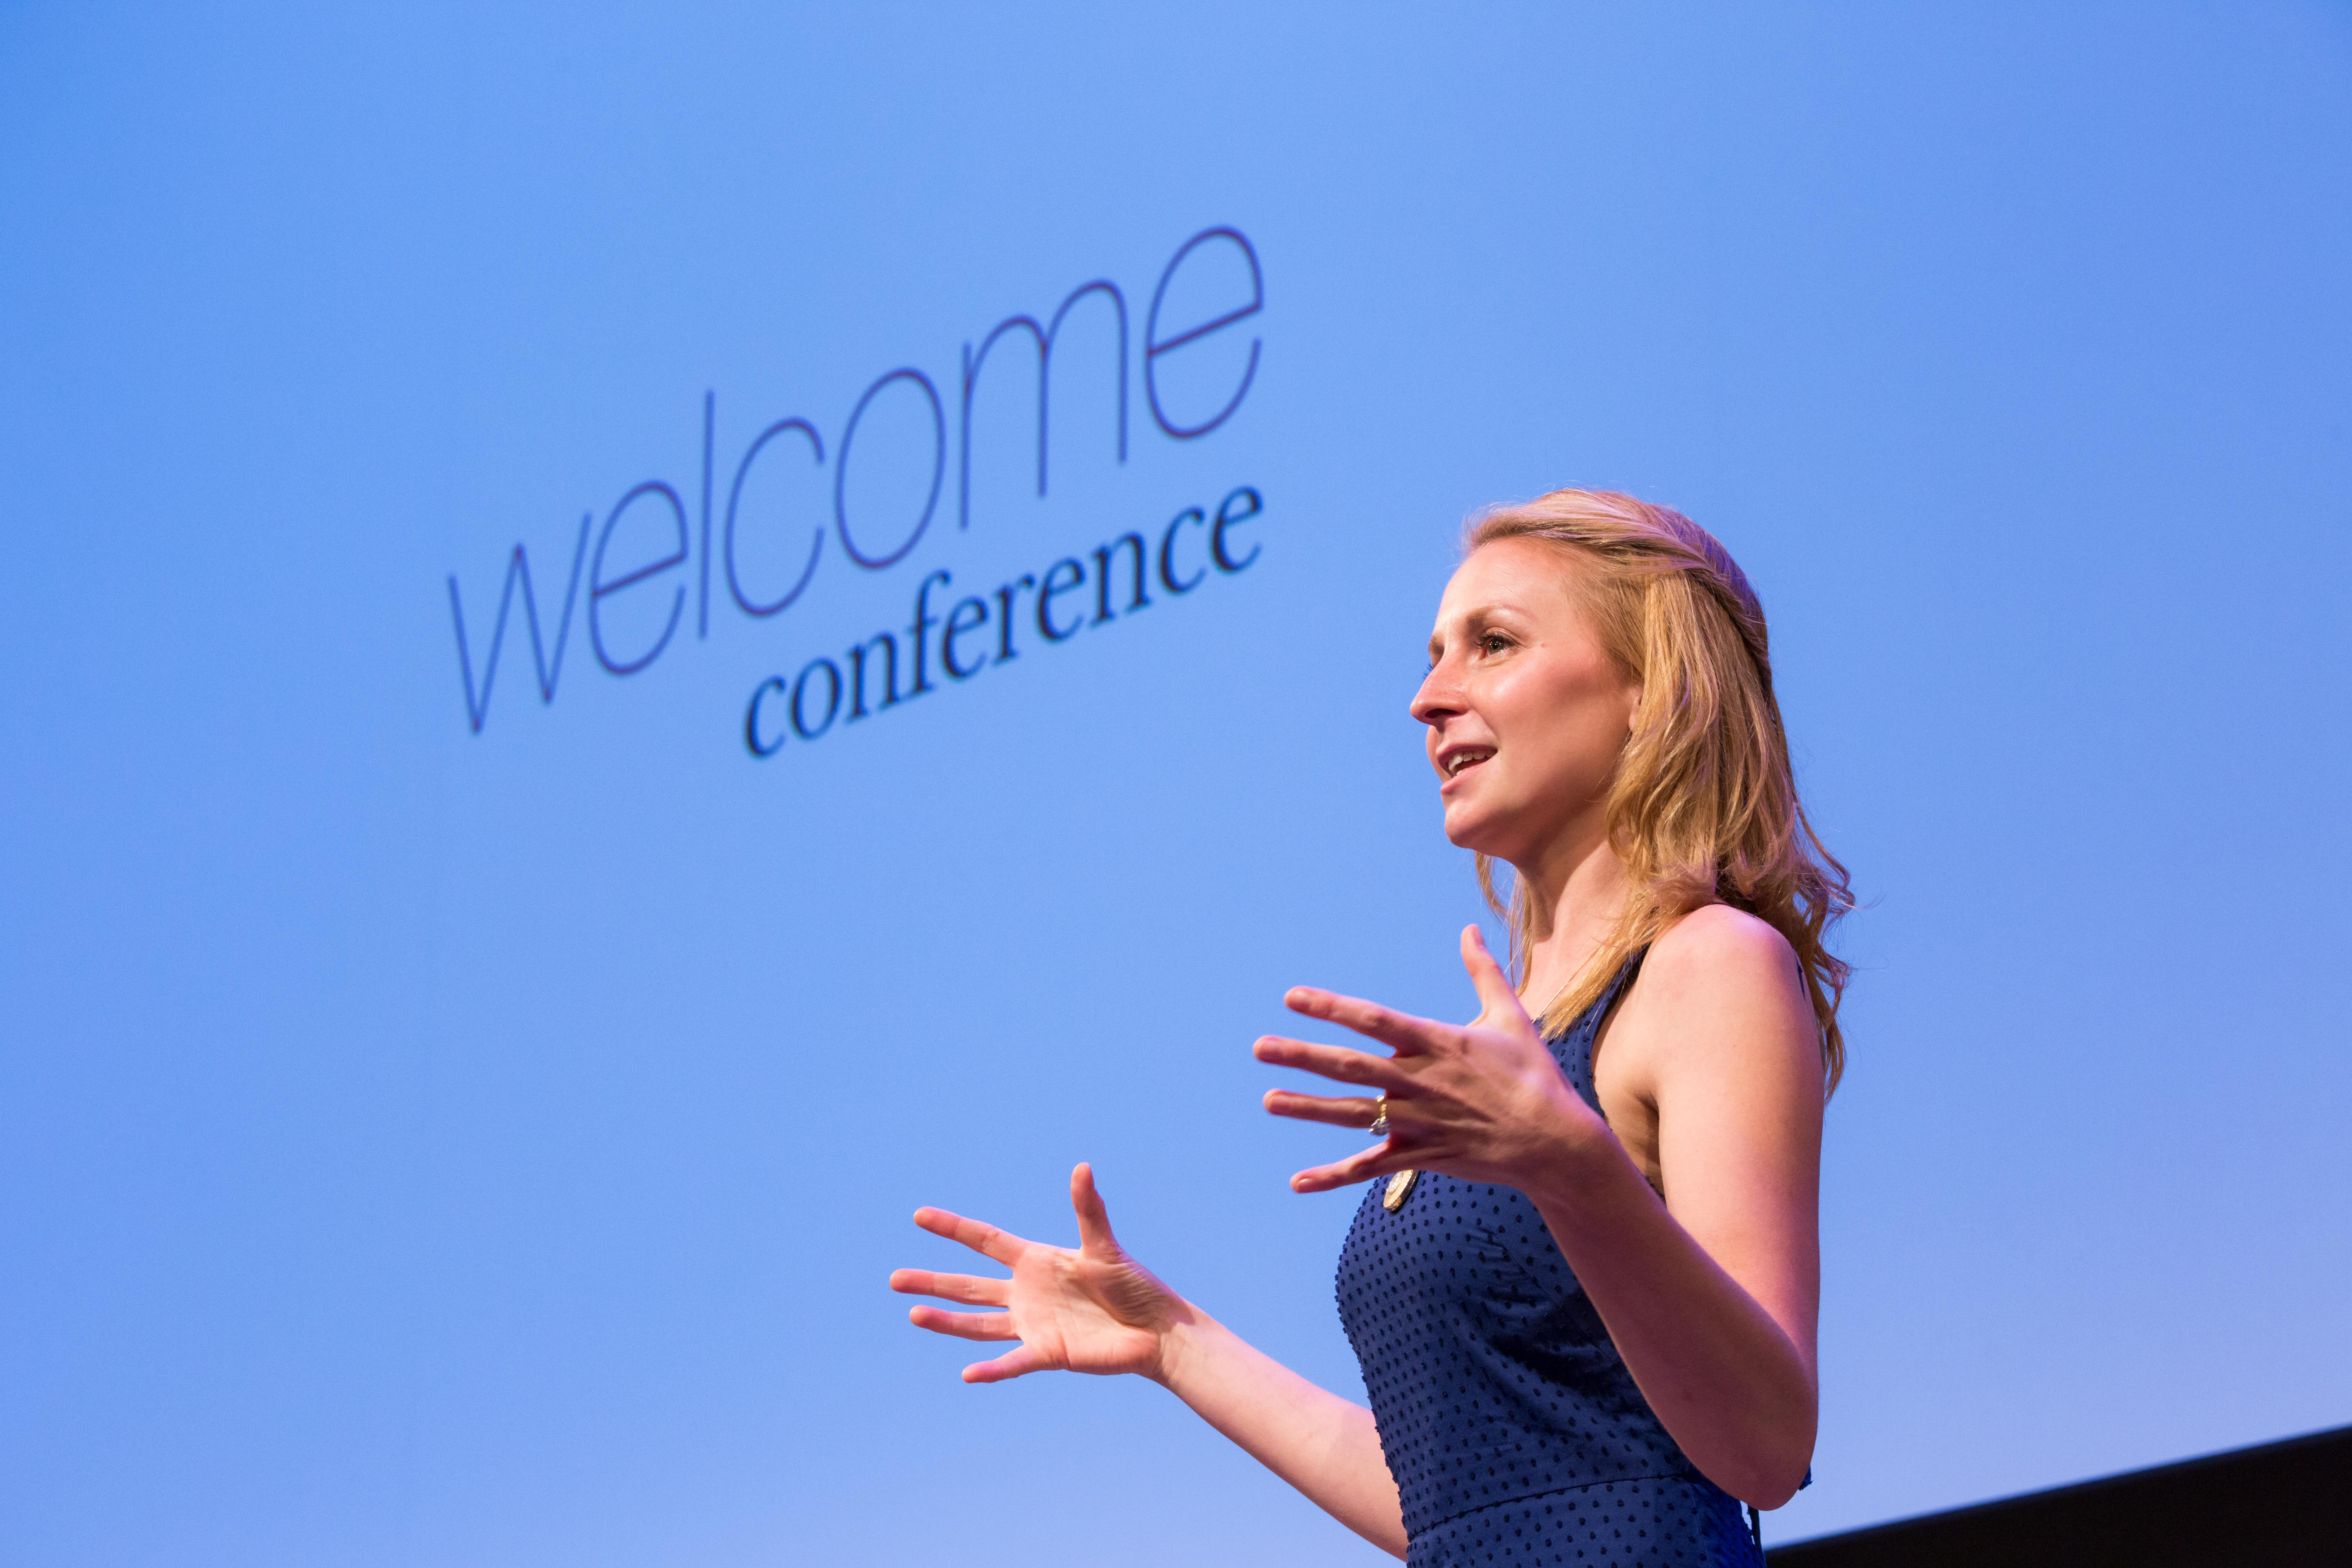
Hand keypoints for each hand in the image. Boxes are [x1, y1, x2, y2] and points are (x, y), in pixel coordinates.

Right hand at [889, 1163, 1189, 1382]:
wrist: (1155, 1330)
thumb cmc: (1133, 1285)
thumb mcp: (1105, 1247)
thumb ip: (1088, 1210)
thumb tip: (1082, 1168)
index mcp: (1035, 1261)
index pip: (985, 1240)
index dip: (953, 1228)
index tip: (919, 1216)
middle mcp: (1026, 1293)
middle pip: (969, 1286)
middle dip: (932, 1281)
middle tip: (893, 1279)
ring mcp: (1033, 1324)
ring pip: (978, 1323)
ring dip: (947, 1321)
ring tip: (913, 1314)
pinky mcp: (1047, 1352)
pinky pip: (1013, 1362)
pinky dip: (992, 1370)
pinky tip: (968, 1375)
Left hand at [1255, 925, 1615, 1193]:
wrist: (1556, 1142)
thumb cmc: (1533, 1075)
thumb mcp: (1510, 1016)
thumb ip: (1482, 972)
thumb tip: (1469, 929)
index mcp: (1437, 1044)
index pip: (1374, 1020)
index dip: (1332, 1007)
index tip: (1293, 997)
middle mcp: (1421, 1082)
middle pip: (1352, 1066)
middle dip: (1303, 1055)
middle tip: (1261, 1047)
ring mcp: (1419, 1122)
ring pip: (1353, 1114)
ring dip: (1307, 1108)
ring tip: (1268, 1100)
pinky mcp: (1422, 1156)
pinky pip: (1370, 1166)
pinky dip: (1333, 1175)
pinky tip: (1298, 1181)